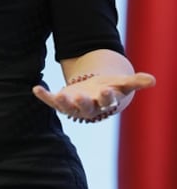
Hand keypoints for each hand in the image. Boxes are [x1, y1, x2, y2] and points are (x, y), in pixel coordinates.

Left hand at [32, 72, 155, 122]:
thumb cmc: (110, 87)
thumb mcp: (121, 83)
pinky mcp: (61, 102)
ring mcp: (73, 106)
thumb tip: (153, 80)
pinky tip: (36, 88)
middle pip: (86, 107)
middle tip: (79, 96)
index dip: (107, 97)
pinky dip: (44, 96)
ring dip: (62, 102)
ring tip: (58, 94)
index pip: (107, 101)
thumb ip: (135, 82)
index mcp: (105, 102)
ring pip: (67, 107)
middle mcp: (89, 107)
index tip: (107, 90)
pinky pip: (51, 101)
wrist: (95, 92)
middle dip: (83, 102)